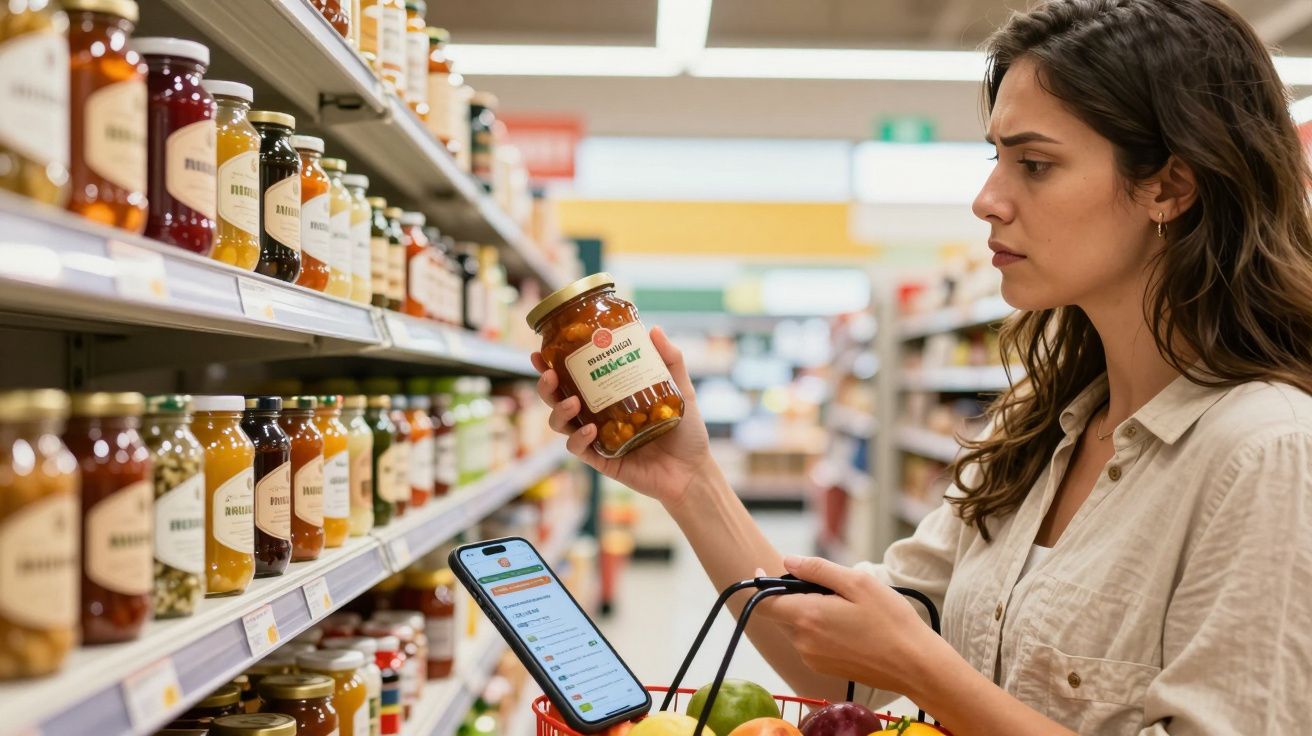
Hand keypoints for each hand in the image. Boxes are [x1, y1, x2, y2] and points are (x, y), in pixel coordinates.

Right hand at [531, 326, 712, 507]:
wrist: (693, 470)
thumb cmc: (686, 431)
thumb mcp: (681, 390)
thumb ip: (670, 361)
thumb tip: (654, 329)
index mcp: (609, 396)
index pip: (575, 378)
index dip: (552, 365)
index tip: (541, 353)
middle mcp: (598, 415)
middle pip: (558, 399)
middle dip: (546, 386)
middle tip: (550, 374)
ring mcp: (597, 439)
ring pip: (561, 424)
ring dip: (559, 411)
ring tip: (571, 402)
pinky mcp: (601, 459)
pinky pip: (578, 449)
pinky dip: (578, 439)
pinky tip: (590, 430)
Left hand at [755, 556, 951, 697]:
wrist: (915, 666)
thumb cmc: (891, 621)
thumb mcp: (858, 582)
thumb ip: (818, 570)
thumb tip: (788, 561)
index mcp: (808, 617)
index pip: (765, 603)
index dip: (760, 585)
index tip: (763, 570)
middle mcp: (804, 642)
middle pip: (782, 614)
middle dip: (796, 596)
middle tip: (831, 589)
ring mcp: (813, 659)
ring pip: (798, 628)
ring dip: (811, 614)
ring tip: (848, 609)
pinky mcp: (824, 669)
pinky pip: (811, 643)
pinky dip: (821, 630)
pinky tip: (850, 627)